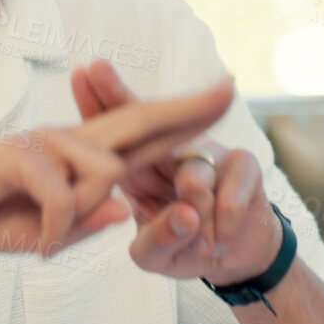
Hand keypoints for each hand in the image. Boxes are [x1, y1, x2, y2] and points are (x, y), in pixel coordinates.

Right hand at [0, 74, 235, 256]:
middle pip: (139, 120)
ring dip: (79, 217)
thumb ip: (85, 222)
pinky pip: (63, 197)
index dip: (184, 116)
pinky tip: (34, 246)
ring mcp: (46, 140)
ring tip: (45, 239)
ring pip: (104, 173)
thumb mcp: (48, 232)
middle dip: (187, 108)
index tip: (223, 96)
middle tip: (231, 89)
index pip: (143, 133)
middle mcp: (69, 139)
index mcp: (80, 155)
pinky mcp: (21, 153)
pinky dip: (52, 231)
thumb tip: (124, 209)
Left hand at [71, 59, 282, 284]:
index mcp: (141, 166)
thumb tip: (185, 214)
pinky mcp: (245, 166)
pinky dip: (223, 225)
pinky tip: (218, 243)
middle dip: (116, 92)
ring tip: (199, 244)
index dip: (98, 102)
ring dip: (196, 211)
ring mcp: (209, 153)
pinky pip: (230, 195)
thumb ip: (157, 241)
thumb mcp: (157, 255)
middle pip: (143, 117)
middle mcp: (171, 149)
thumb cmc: (182, 245)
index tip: (79, 71)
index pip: (115, 131)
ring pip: (194, 174)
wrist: (233, 255)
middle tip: (95, 68)